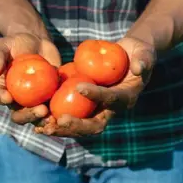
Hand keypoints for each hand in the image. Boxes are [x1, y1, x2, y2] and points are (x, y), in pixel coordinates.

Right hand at [0, 32, 61, 125]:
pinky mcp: (49, 98)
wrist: (35, 42)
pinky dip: (59, 113)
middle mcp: (16, 100)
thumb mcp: (2, 45)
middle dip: (29, 116)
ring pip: (37, 118)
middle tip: (41, 110)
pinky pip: (53, 109)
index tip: (8, 97)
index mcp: (2, 88)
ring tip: (54, 117)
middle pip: (19, 115)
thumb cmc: (13, 43)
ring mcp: (33, 102)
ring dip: (45, 120)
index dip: (1, 99)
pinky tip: (66, 113)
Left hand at [35, 35, 156, 137]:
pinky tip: (37, 122)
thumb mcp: (144, 53)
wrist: (128, 58)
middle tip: (59, 121)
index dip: (96, 95)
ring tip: (43, 127)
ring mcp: (96, 111)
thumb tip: (139, 67)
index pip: (111, 100)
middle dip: (76, 125)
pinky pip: (69, 119)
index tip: (79, 86)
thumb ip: (144, 60)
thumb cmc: (137, 53)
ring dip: (61, 129)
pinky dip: (54, 122)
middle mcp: (110, 110)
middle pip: (94, 125)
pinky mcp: (84, 109)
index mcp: (125, 99)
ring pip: (78, 128)